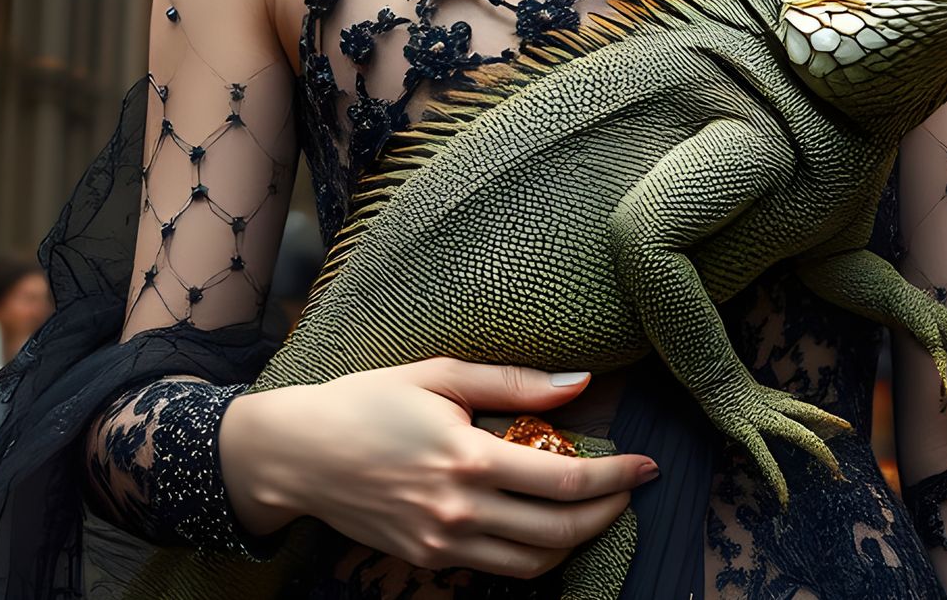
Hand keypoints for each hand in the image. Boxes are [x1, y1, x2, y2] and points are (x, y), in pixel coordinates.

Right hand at [219, 360, 657, 578]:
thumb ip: (514, 381)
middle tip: (632, 489)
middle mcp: (459, 510)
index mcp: (467, 457)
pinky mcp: (427, 560)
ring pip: (533, 564)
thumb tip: (579, 382)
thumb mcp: (440, 373)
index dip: (614, 478)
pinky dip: (533, 555)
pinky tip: (544, 525)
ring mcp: (442, 544)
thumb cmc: (369, 400)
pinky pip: (497, 571)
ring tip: (595, 509)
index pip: (562, 482)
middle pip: (558, 532)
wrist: (301, 454)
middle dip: (607, 514)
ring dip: (576, 542)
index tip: (645, 466)